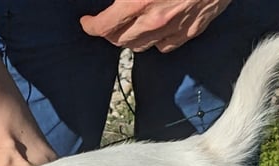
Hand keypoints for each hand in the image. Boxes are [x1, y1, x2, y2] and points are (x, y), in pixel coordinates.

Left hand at [80, 0, 230, 52]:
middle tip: (106, 24)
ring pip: (140, 47)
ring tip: (127, 28)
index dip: (91, 26)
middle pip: (120, 41)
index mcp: (139, 2)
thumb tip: (115, 0)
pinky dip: (154, 42)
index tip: (87, 21)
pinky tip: (153, 31)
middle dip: (109, 34)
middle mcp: (154, 21)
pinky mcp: (191, 31)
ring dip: (129, 39)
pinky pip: (164, 47)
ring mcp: (174, 29)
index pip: (104, 26)